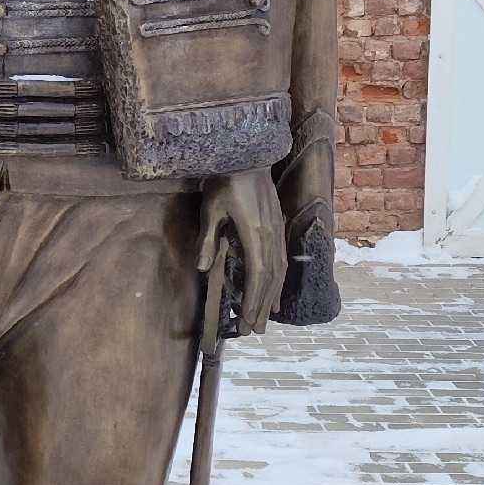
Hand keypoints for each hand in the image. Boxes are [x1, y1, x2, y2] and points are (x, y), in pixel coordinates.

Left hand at [197, 165, 284, 335]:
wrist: (248, 154)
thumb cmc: (225, 180)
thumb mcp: (210, 209)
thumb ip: (207, 239)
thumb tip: (201, 268)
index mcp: (255, 233)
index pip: (257, 274)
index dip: (252, 299)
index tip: (246, 320)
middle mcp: (271, 235)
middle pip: (270, 278)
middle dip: (261, 306)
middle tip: (253, 330)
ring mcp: (277, 230)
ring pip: (279, 270)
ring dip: (271, 296)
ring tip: (265, 318)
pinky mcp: (277, 225)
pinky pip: (282, 259)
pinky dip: (279, 279)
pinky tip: (276, 290)